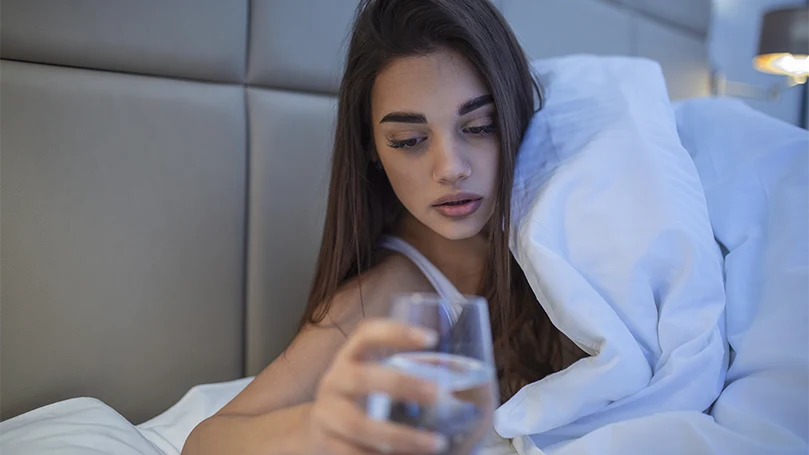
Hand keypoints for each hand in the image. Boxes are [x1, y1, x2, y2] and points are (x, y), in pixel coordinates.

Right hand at [306, 319, 448, 453]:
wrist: (316, 433)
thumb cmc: (362, 403)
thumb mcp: (376, 382)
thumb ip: (411, 378)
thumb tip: (478, 387)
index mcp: (351, 357)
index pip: (367, 333)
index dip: (396, 331)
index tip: (431, 338)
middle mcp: (335, 381)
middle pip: (363, 377)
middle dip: (402, 385)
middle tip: (438, 394)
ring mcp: (327, 415)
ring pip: (359, 425)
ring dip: (401, 437)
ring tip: (436, 444)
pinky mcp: (326, 447)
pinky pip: (352, 454)